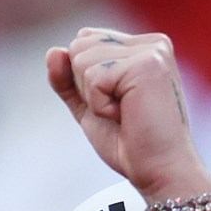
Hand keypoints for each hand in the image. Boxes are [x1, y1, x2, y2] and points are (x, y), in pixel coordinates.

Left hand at [47, 29, 209, 200]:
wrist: (158, 170)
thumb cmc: (129, 142)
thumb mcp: (88, 105)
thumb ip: (67, 78)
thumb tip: (53, 51)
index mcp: (141, 46)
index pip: (83, 40)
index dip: (84, 79)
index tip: (116, 103)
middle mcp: (150, 43)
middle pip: (79, 45)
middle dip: (86, 87)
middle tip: (120, 110)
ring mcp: (151, 51)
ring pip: (82, 59)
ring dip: (94, 97)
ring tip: (125, 112)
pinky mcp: (146, 65)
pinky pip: (94, 79)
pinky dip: (101, 106)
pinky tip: (127, 115)